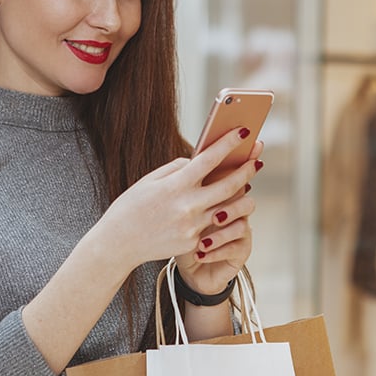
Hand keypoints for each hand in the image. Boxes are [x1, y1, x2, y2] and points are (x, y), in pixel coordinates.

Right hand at [91, 128, 261, 273]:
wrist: (118, 243)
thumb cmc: (131, 207)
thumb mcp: (150, 181)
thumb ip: (177, 169)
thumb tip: (199, 161)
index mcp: (175, 185)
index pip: (209, 159)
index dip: (229, 143)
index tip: (244, 131)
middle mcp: (187, 206)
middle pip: (229, 185)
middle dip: (246, 170)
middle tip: (257, 160)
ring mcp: (192, 227)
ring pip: (229, 209)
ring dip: (242, 196)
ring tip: (248, 186)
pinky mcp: (193, 244)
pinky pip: (214, 228)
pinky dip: (222, 217)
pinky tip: (227, 208)